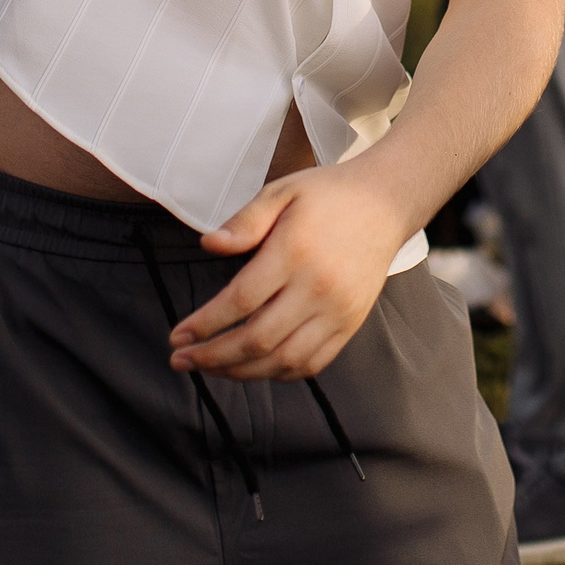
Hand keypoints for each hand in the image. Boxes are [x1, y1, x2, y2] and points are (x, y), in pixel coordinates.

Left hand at [168, 158, 414, 381]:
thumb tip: (208, 245)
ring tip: (210, 368)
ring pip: (283, 360)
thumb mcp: (282, 191)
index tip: (177, 336)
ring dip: (240, 372)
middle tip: (181, 360)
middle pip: (258, 339)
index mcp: (295, 251)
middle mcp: (319, 287)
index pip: (240, 301)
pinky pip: (312, 363)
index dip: (205, 325)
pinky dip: (278, 373)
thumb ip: (245, 220)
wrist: (386, 203)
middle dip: (212, 357)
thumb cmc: (327, 195)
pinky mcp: (351, 323)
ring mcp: (339, 310)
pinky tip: (253, 368)